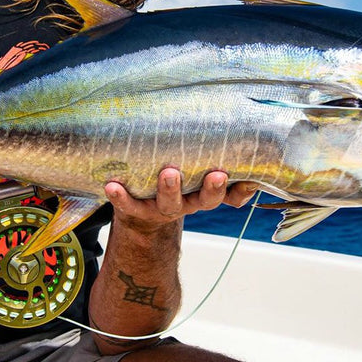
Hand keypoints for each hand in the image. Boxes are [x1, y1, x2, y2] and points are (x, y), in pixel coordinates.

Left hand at [104, 169, 258, 231]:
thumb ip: (217, 165)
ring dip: (170, 188)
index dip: (240, 192)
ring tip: (169, 173)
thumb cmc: (176, 183)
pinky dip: (120, 196)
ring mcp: (162, 208)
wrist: (142, 216)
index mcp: (205, 194)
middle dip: (212, 189)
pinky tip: (112, 185)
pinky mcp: (136, 209)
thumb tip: (245, 145)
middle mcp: (188, 203)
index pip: (230, 197)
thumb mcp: (197, 177)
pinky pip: (128, 205)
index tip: (249, 182)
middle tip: (216, 175)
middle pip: (204, 200)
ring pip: (169, 203)